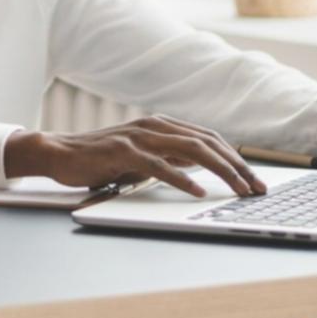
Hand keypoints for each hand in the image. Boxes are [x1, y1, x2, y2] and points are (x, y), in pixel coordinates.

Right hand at [5, 116, 264, 197]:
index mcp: (161, 125)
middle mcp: (154, 126)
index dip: (235, 159)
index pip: (209, 139)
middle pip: (208, 143)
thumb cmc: (100, 158)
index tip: (254, 180)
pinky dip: (182, 179)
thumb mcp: (141, 156)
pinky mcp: (123, 151)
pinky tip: (198, 191)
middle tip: (257, 188)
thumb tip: (201, 168)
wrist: (58, 153)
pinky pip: (159, 165)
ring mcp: (139, 137)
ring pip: (191, 151)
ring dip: (221, 172)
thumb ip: (168, 157)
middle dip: (238, 166)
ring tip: (239, 190)